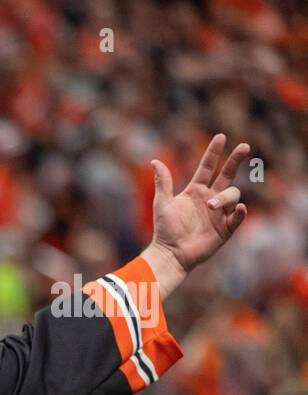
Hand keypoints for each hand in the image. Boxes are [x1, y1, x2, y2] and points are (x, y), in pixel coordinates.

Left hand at [143, 134, 249, 293]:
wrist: (170, 253)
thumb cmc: (165, 229)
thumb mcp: (163, 203)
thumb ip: (163, 182)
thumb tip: (155, 160)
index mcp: (196, 191)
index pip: (207, 167)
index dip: (213, 152)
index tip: (221, 136)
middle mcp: (210, 199)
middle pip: (227, 175)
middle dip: (235, 160)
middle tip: (244, 146)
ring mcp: (219, 213)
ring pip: (232, 195)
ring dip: (225, 197)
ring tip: (211, 205)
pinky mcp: (225, 229)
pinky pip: (237, 217)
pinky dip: (239, 212)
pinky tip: (238, 208)